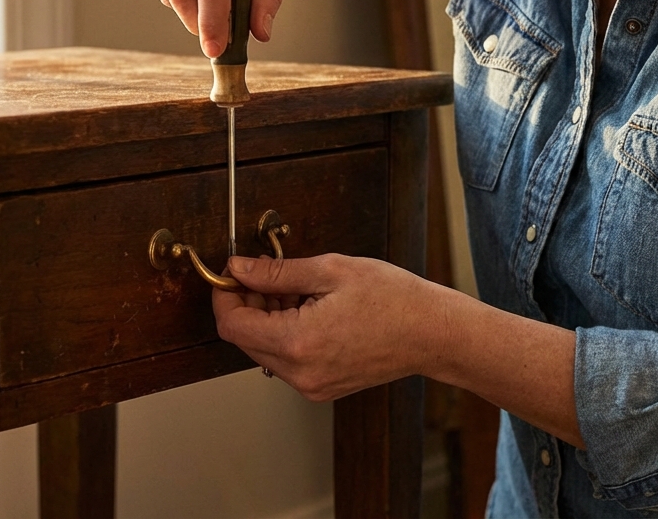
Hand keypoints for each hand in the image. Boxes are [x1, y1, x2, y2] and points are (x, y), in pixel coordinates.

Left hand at [211, 253, 436, 400]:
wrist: (432, 333)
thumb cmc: (392, 298)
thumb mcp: (330, 270)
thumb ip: (277, 272)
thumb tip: (239, 268)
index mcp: (298, 343)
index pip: (232, 325)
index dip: (225, 296)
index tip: (233, 273)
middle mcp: (300, 373)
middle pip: (244, 340)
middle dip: (247, 305)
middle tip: (268, 275)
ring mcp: (311, 386)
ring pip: (263, 350)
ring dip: (267, 319)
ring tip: (298, 290)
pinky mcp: (321, 388)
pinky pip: (286, 361)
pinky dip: (286, 334)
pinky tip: (309, 310)